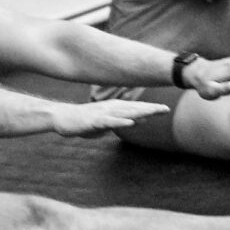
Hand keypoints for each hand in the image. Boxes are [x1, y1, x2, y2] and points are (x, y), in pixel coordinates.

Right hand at [48, 99, 168, 136]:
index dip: (150, 108)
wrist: (63, 118)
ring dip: (138, 112)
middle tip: (166, 109)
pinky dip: (120, 121)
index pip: (136, 107)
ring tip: (153, 113)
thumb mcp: (108, 122)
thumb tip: (141, 119)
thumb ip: (124, 120)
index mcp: (115, 107)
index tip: (166, 109)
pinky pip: (109, 121)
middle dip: (149, 109)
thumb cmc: (86, 121)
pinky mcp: (94, 121)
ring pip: (124, 113)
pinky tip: (130, 122)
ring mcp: (102, 113)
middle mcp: (111, 108)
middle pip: (133, 108)